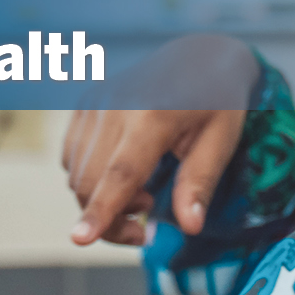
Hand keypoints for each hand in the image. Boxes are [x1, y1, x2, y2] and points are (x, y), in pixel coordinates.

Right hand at [61, 34, 258, 245]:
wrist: (196, 55)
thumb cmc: (216, 101)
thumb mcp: (222, 140)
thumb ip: (200, 183)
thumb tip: (190, 226)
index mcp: (153, 114)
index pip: (120, 172)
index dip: (101, 209)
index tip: (79, 240)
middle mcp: (115, 106)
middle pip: (90, 182)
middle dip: (109, 221)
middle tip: (144, 229)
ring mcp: (94, 102)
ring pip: (76, 174)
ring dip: (99, 200)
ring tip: (143, 195)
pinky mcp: (84, 104)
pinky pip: (72, 157)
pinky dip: (90, 178)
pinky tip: (124, 174)